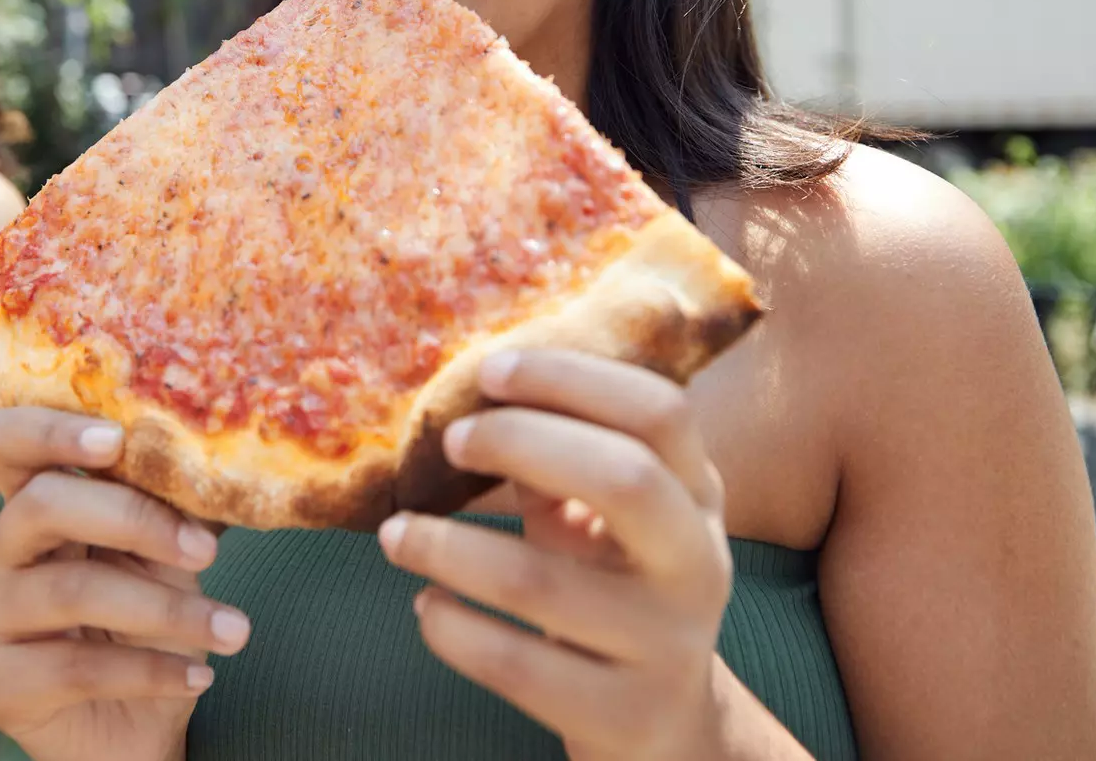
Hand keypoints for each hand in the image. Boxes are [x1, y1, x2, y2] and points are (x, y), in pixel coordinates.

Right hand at [0, 408, 252, 760]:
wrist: (136, 731)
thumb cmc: (148, 630)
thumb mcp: (166, 559)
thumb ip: (171, 510)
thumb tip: (224, 467)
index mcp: (35, 504)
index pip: (8, 441)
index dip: (50, 429)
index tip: (116, 439)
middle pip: (42, 503)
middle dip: (134, 519)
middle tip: (208, 551)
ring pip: (72, 590)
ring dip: (167, 611)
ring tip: (234, 631)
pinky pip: (75, 667)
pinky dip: (151, 670)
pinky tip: (199, 677)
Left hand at [377, 349, 734, 760]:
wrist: (667, 728)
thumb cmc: (615, 592)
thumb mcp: (605, 523)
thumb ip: (558, 464)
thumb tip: (475, 403)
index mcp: (699, 497)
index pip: (660, 411)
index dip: (573, 378)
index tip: (491, 370)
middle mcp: (699, 565)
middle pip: (624, 477)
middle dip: (521, 442)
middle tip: (451, 440)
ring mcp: (668, 647)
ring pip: (540, 582)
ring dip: (447, 546)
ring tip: (395, 534)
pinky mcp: (623, 717)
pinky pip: (516, 666)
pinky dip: (452, 629)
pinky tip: (426, 605)